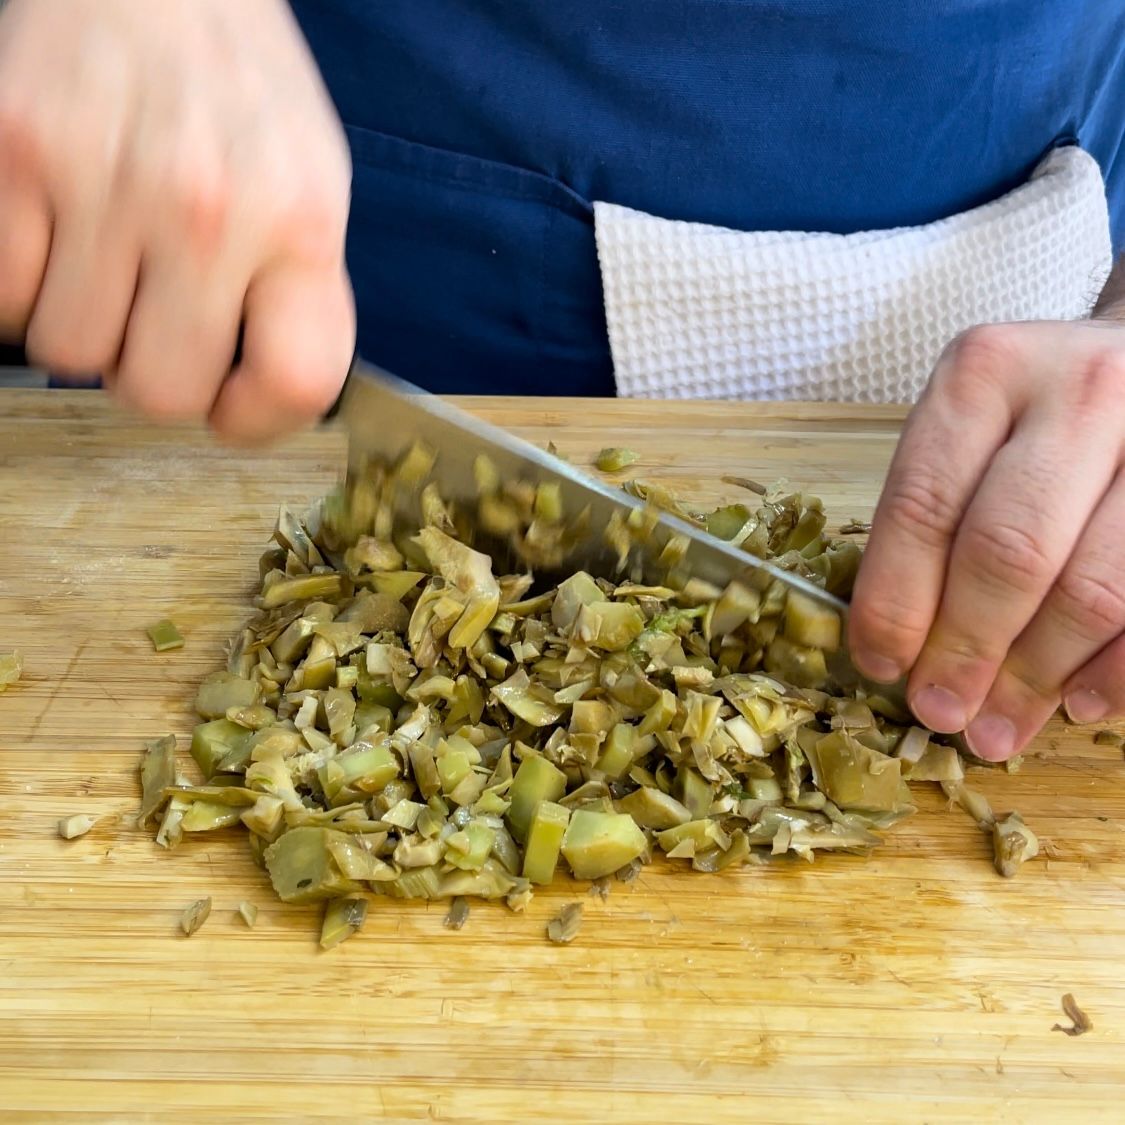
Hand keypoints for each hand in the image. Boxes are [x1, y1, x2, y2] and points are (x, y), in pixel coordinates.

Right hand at [0, 0, 353, 442]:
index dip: (257, 420)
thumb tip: (255, 391)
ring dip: (86, 327)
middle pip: (163, 393)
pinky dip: (24, 288)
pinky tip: (60, 239)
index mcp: (302, 225)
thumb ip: (295, 296)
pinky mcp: (17, 154)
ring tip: (110, 263)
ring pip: (71, 353)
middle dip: (156, 375)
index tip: (232, 406)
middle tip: (158, 321)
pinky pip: (4, 298)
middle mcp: (212, 210)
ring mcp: (108, 182)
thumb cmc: (242, 97)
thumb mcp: (312, 193)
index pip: (296, 383)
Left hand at [849, 307, 1124, 760]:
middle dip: (967, 651)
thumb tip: (896, 650)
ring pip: (1093, 589)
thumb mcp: (965, 431)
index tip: (881, 666)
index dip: (896, 603)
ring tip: (999, 727)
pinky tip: (1078, 703)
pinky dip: (1115, 671)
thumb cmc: (1031, 413)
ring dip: (1039, 676)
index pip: (924, 507)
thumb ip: (931, 518)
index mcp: (986, 374)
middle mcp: (1080, 394)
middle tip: (940, 712)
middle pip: (1009, 552)